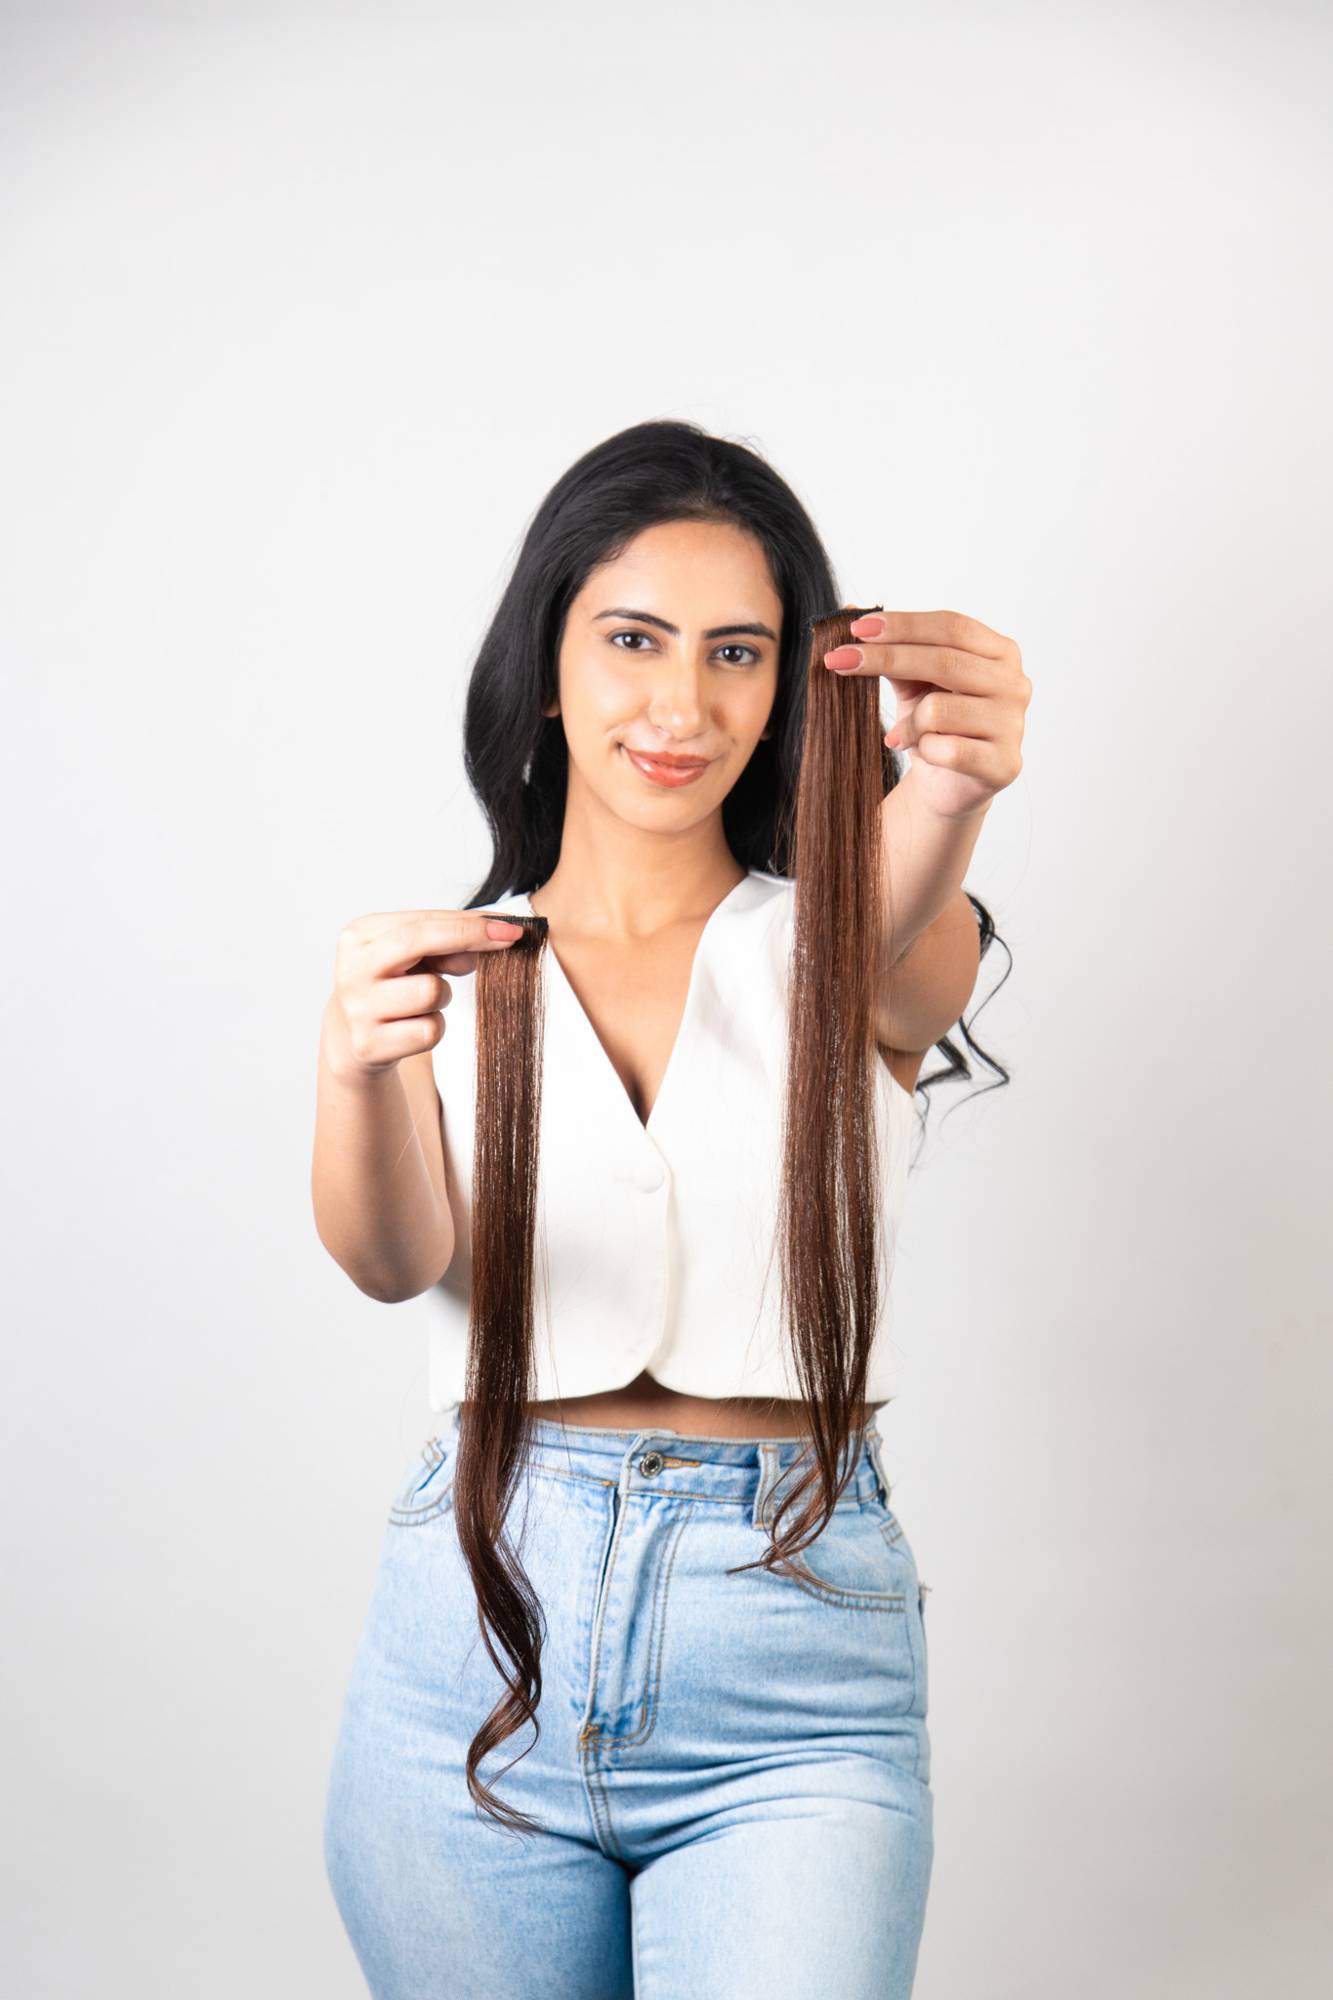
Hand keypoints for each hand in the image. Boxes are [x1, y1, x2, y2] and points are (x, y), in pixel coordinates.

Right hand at [323, 906, 526, 1081]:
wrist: (353, 1037)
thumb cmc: (394, 985)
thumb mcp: (414, 956)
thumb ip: (447, 943)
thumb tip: (490, 942)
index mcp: (359, 937)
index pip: (423, 922)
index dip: (470, 923)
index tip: (513, 925)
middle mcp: (352, 969)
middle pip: (419, 942)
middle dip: (469, 938)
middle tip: (508, 940)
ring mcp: (358, 1008)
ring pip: (432, 992)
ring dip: (443, 997)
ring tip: (424, 1000)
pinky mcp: (369, 1045)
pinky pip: (430, 1031)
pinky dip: (434, 1028)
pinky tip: (414, 1026)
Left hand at [823, 608, 1029, 819]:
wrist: (948, 784)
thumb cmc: (934, 725)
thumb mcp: (913, 681)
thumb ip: (893, 647)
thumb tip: (851, 610)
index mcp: (1000, 652)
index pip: (952, 626)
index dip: (904, 625)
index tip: (857, 628)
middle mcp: (1015, 683)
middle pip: (945, 660)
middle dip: (886, 658)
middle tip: (840, 661)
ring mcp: (1013, 725)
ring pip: (939, 710)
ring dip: (908, 722)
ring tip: (900, 735)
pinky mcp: (1004, 764)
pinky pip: (947, 750)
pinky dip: (922, 749)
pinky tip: (918, 752)